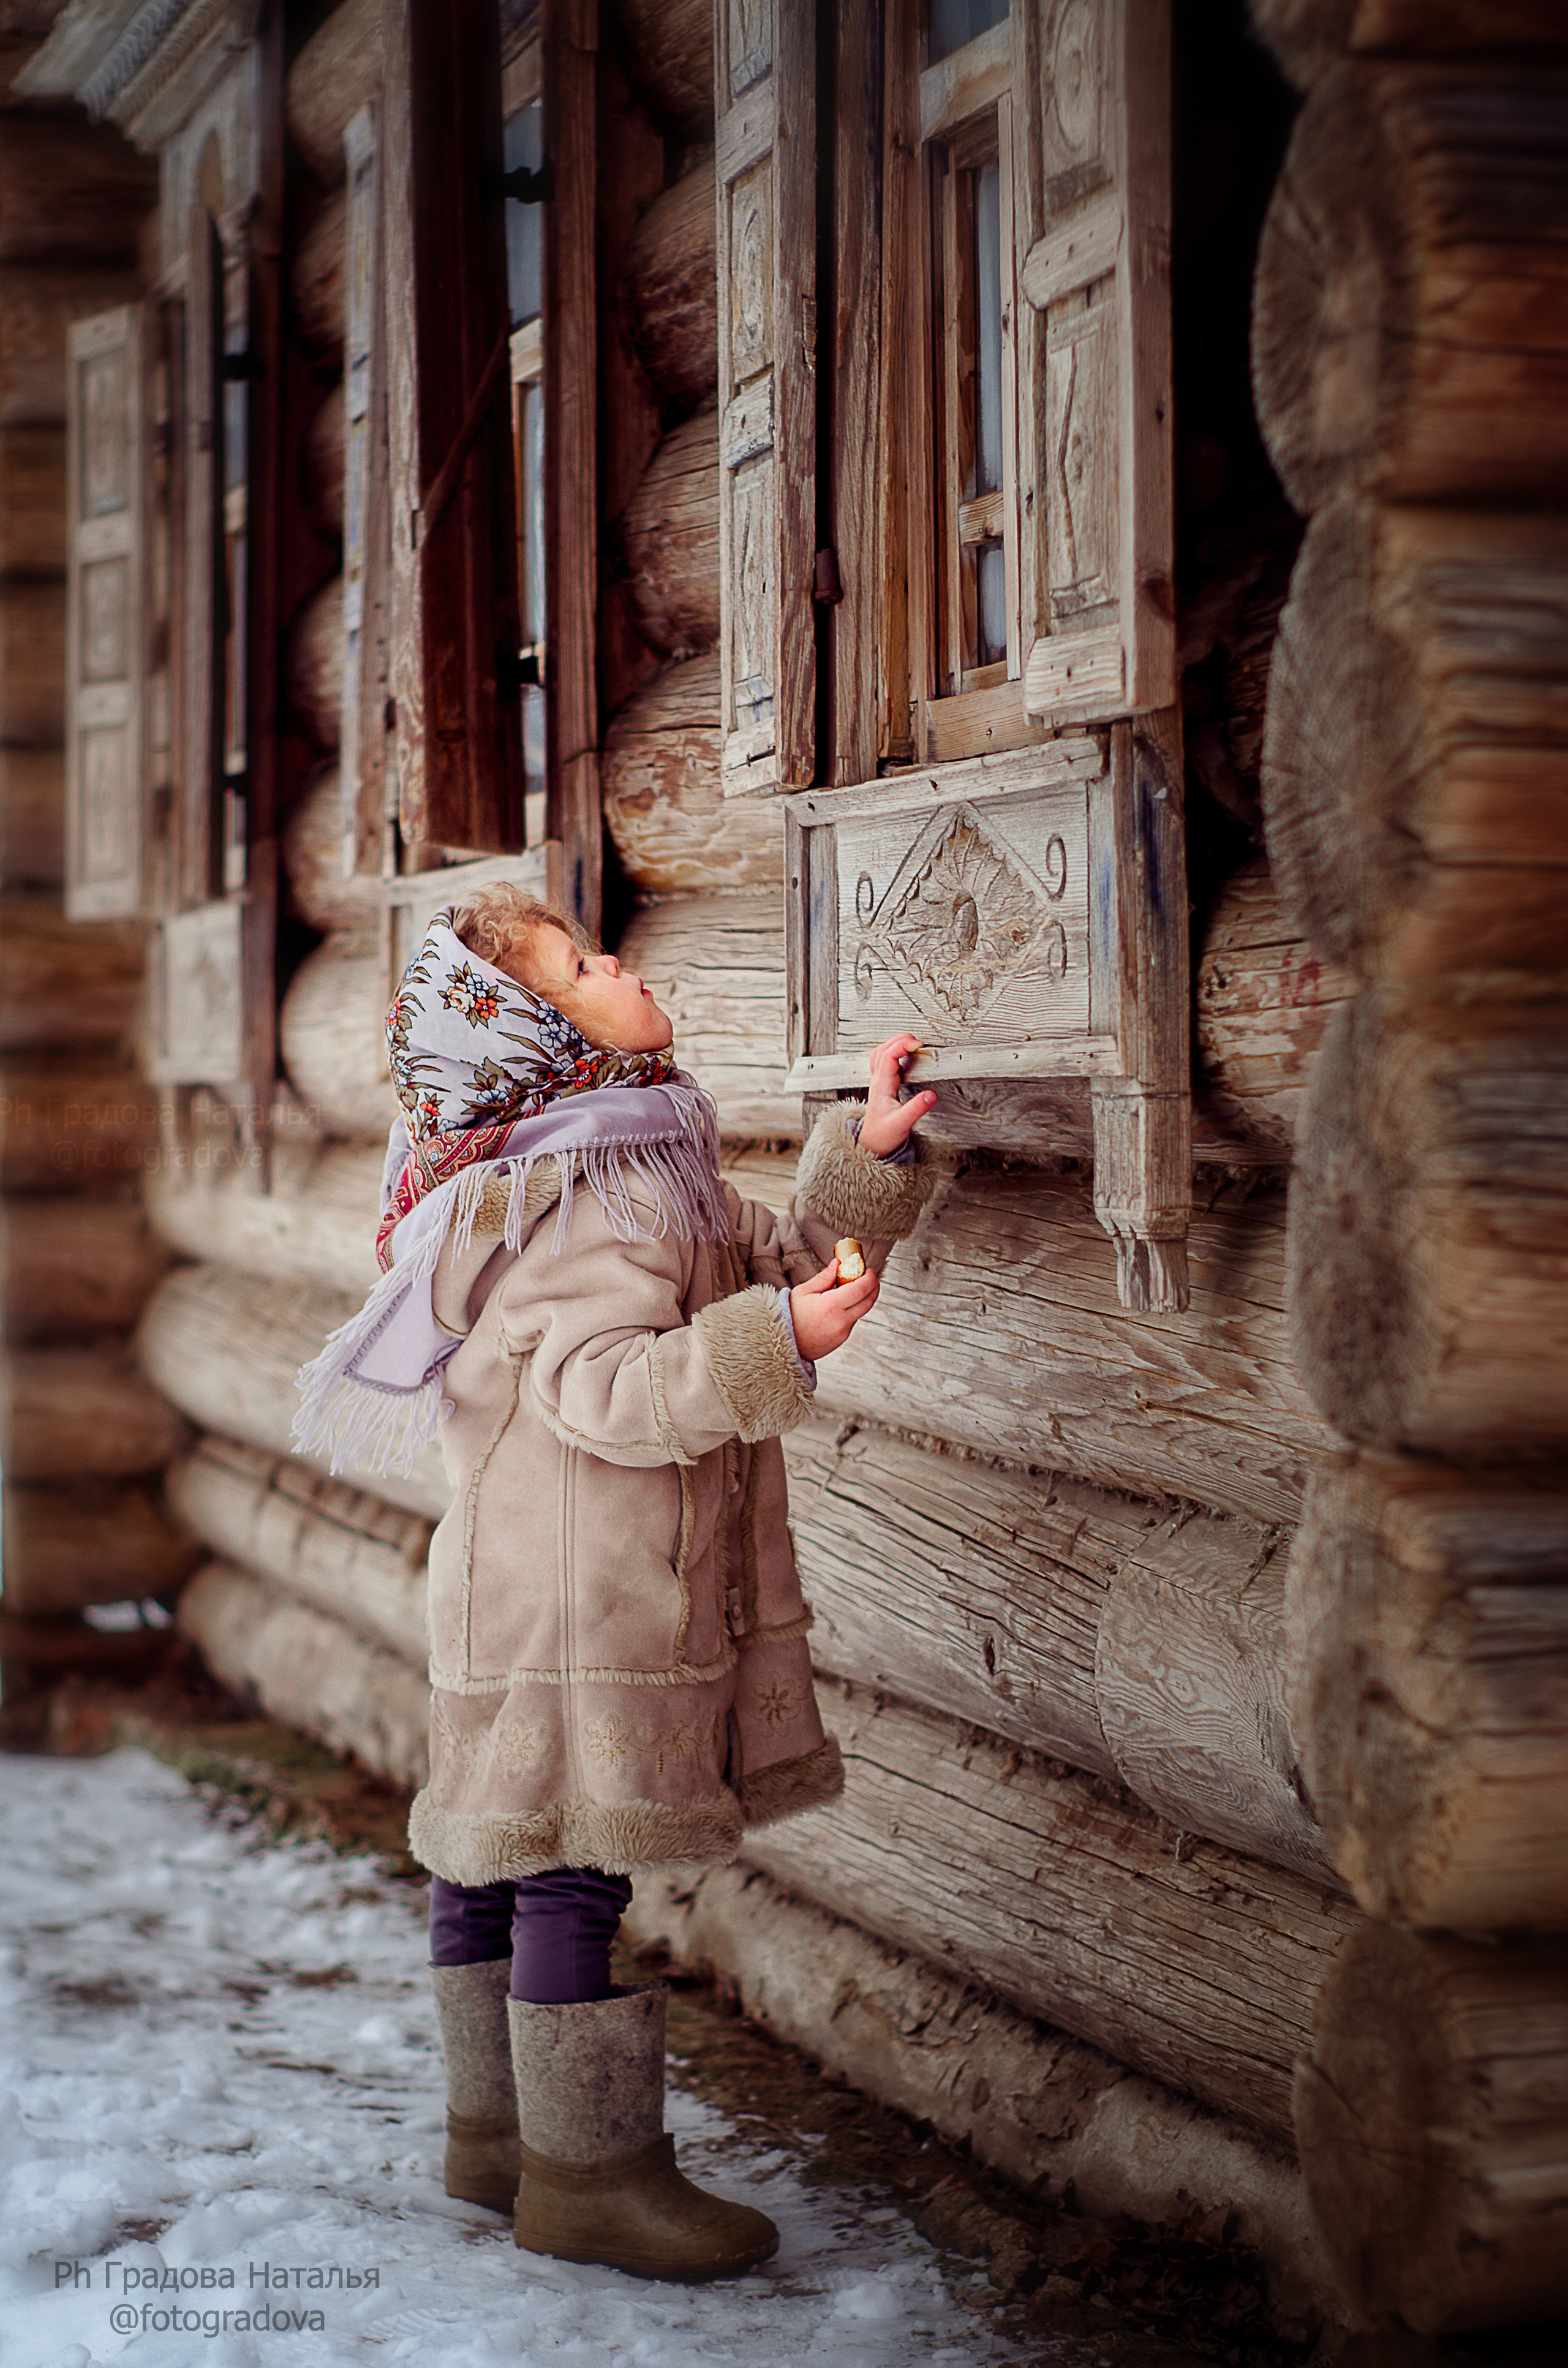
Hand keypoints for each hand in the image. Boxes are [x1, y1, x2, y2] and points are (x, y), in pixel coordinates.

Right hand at [789, 1258, 879, 1360]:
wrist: (782, 1343)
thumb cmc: (790, 1315)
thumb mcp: (803, 1291)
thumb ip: (824, 1277)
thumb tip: (838, 1264)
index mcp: (831, 1306)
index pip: (861, 1289)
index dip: (870, 1278)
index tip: (869, 1270)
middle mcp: (841, 1321)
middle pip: (869, 1301)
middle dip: (873, 1287)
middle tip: (868, 1277)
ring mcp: (843, 1333)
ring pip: (861, 1312)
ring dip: (862, 1298)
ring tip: (851, 1288)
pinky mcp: (841, 1340)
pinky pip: (852, 1321)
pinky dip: (852, 1310)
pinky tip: (840, 1304)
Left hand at [856, 1032, 935, 1159]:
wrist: (872, 1145)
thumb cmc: (883, 1136)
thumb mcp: (902, 1124)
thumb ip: (917, 1108)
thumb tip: (931, 1094)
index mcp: (881, 1086)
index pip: (888, 1055)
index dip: (902, 1045)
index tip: (919, 1045)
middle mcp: (877, 1081)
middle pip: (882, 1049)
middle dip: (900, 1040)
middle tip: (919, 1042)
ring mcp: (878, 1082)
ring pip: (880, 1054)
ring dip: (894, 1044)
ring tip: (912, 1044)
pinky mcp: (882, 1085)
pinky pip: (883, 1061)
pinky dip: (893, 1053)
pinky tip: (903, 1056)